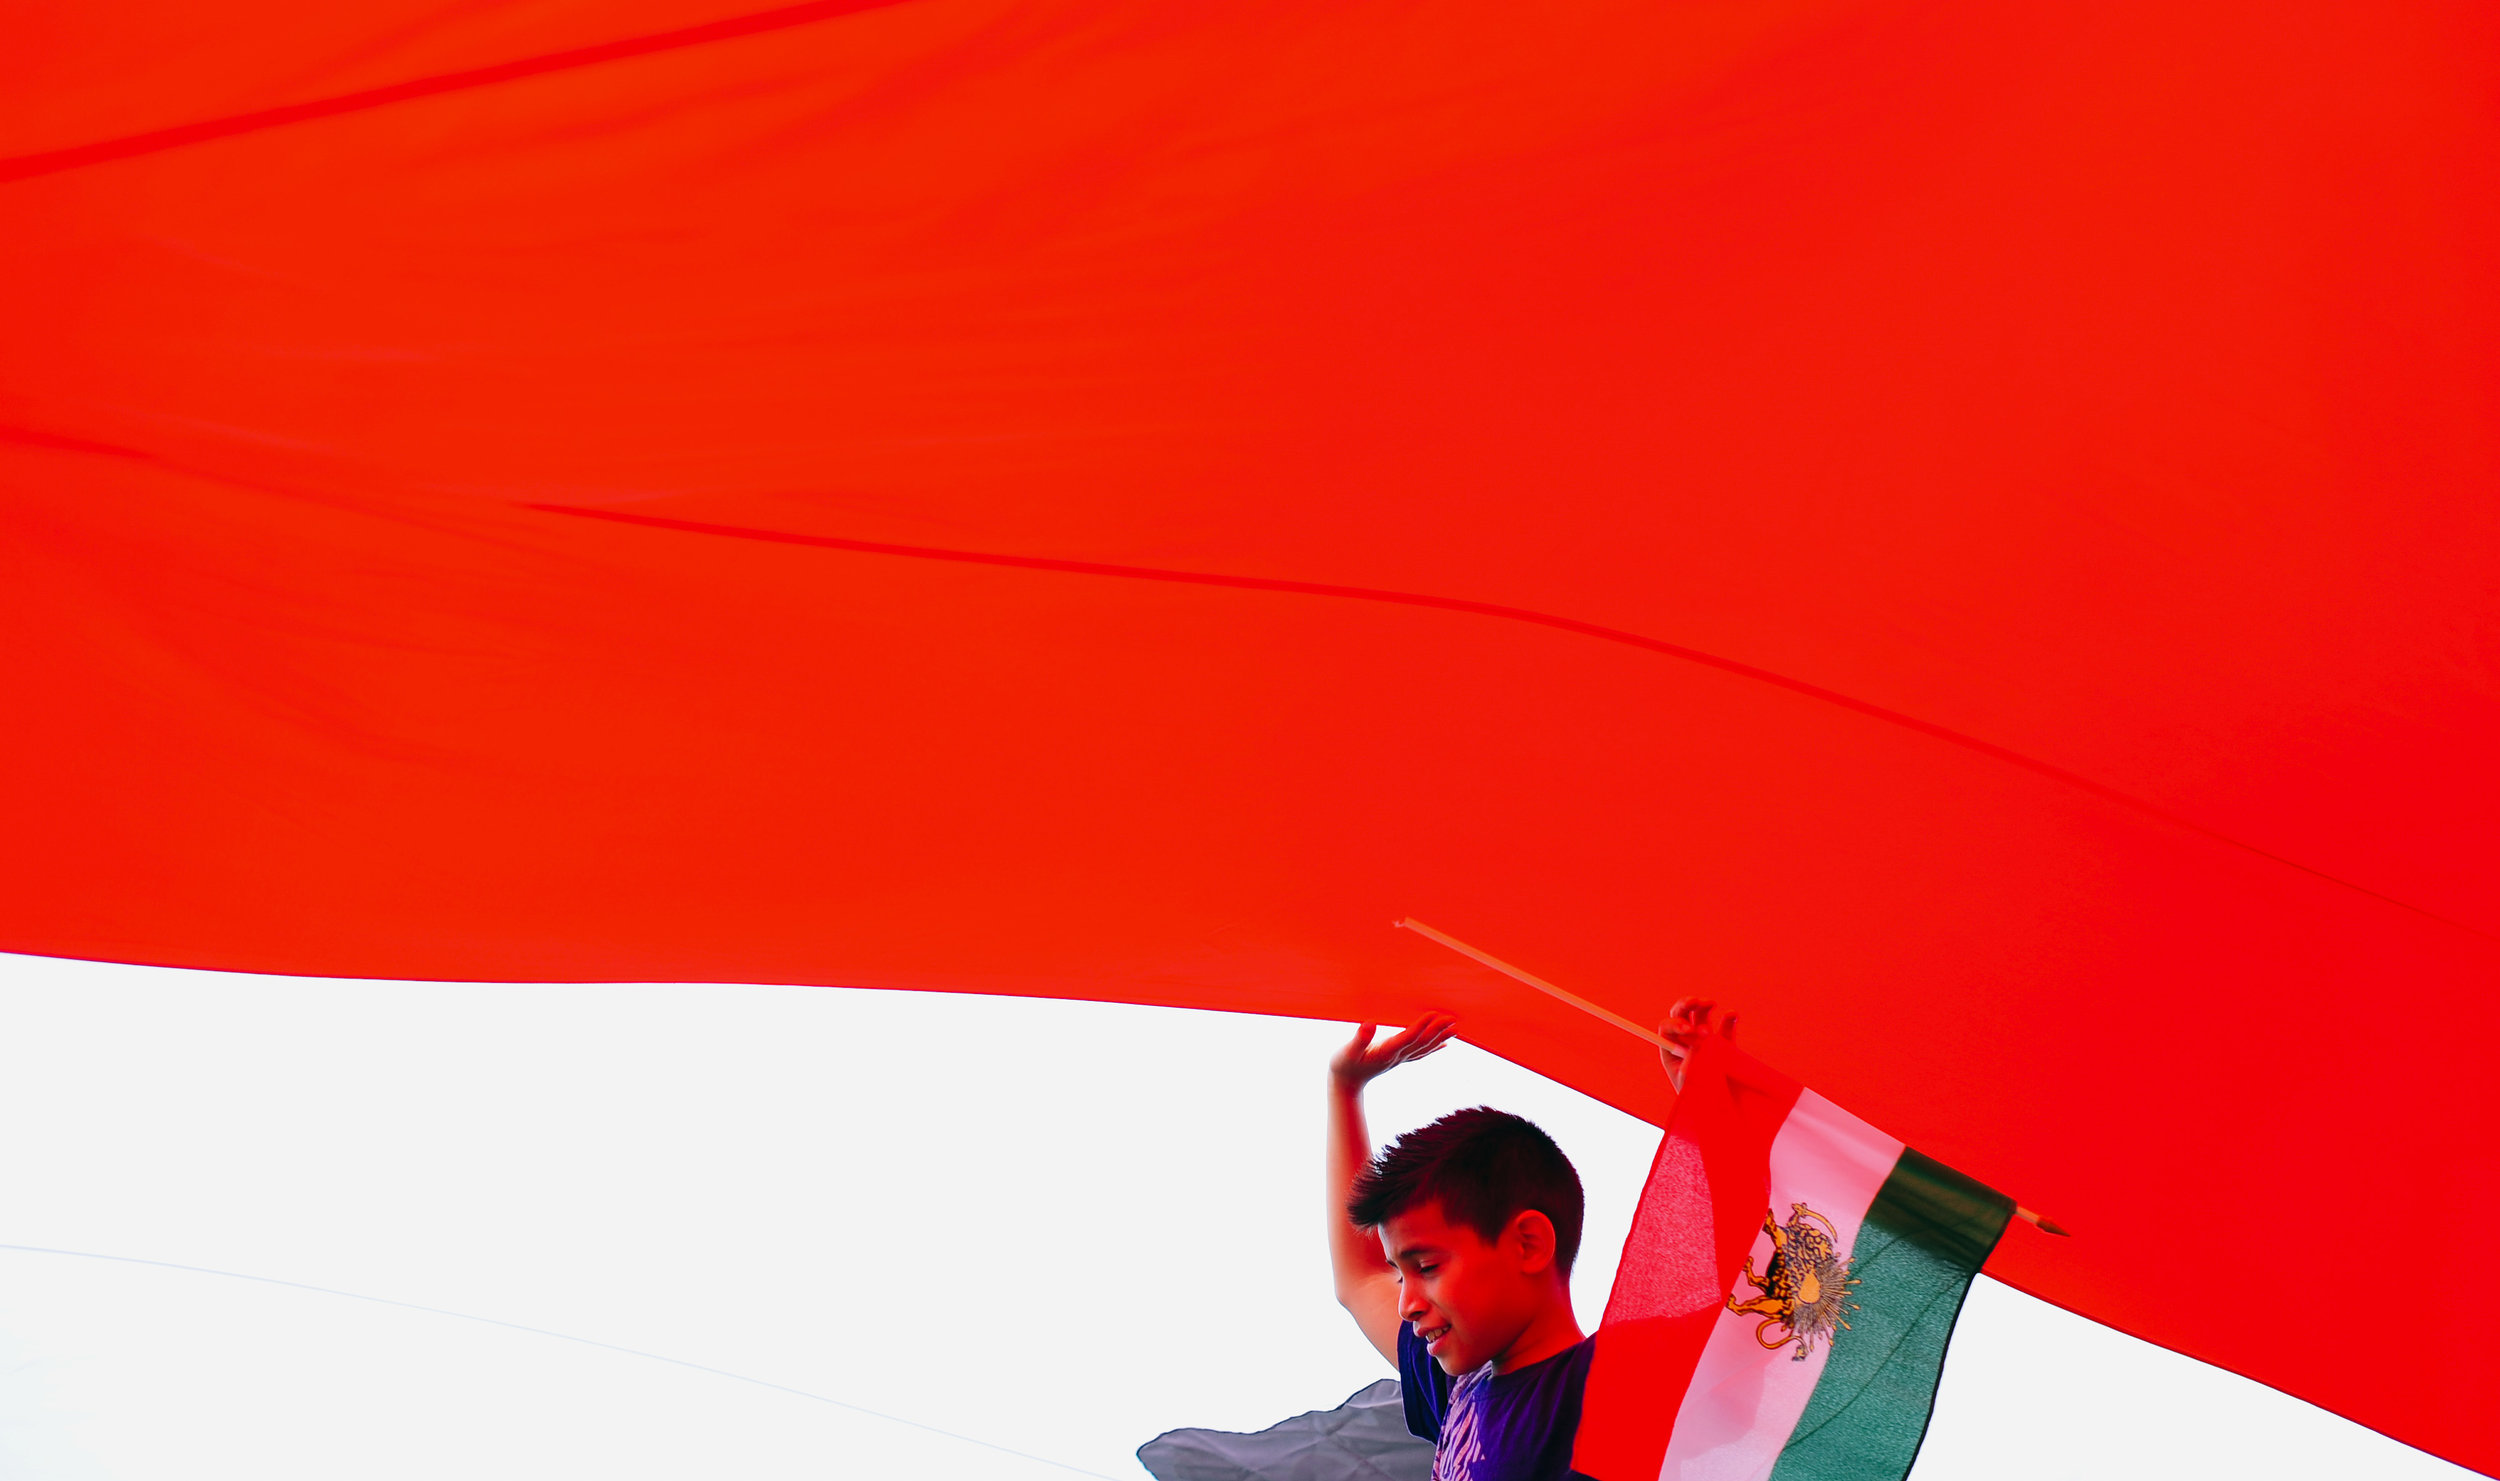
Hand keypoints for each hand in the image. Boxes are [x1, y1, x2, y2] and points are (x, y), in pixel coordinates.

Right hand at [1330, 1013, 1457, 1090]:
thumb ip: (1359, 1039)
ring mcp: (1399, 1059)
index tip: (1434, 1013)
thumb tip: (1369, 1024)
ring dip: (1440, 1038)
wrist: (1346, 1084)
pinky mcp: (1398, 1059)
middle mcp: (1396, 1056)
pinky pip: (1420, 1053)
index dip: (1421, 1026)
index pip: (1408, 1038)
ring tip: (1455, 1029)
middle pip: (1421, 1042)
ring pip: (1424, 1048)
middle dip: (1437, 1030)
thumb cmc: (1343, 1064)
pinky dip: (1433, 1048)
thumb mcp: (1347, 1051)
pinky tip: (1444, 1044)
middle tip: (1452, 1019)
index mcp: (1386, 1052)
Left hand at [1658, 996, 1736, 1091]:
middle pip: (1680, 1015)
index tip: (1689, 1031)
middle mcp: (1686, 1041)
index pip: (1668, 1028)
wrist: (1718, 1111)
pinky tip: (1731, 1014)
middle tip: (1694, 1002)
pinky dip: (1729, 1018)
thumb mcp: (1689, 1078)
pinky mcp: (1724, 1045)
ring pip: (1700, 1015)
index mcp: (1671, 1049)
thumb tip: (1698, 1036)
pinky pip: (1725, 1027)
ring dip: (1703, 1005)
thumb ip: (1692, 1056)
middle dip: (1685, 1005)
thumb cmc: (1697, 1098)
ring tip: (1710, 1004)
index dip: (1676, 1025)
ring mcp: (1705, 1041)